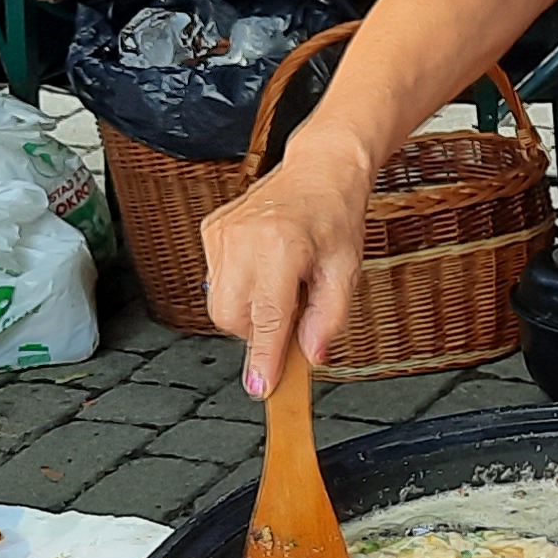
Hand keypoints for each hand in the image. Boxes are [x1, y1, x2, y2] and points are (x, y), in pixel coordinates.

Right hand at [201, 124, 375, 396]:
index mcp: (281, 246)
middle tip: (290, 311)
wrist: (319, 171)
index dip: (264, 357)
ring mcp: (221, 233)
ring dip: (249, 309)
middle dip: (258, 330)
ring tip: (280, 283)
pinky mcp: (211, 231)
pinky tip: (264, 267)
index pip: (267, 317)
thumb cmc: (335, 216)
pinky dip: (239, 287)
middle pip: (231, 317)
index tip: (261, 387)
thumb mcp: (346, 270)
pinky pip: (215, 281)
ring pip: (219, 304)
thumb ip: (329, 318)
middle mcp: (243, 237)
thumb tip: (312, 356)